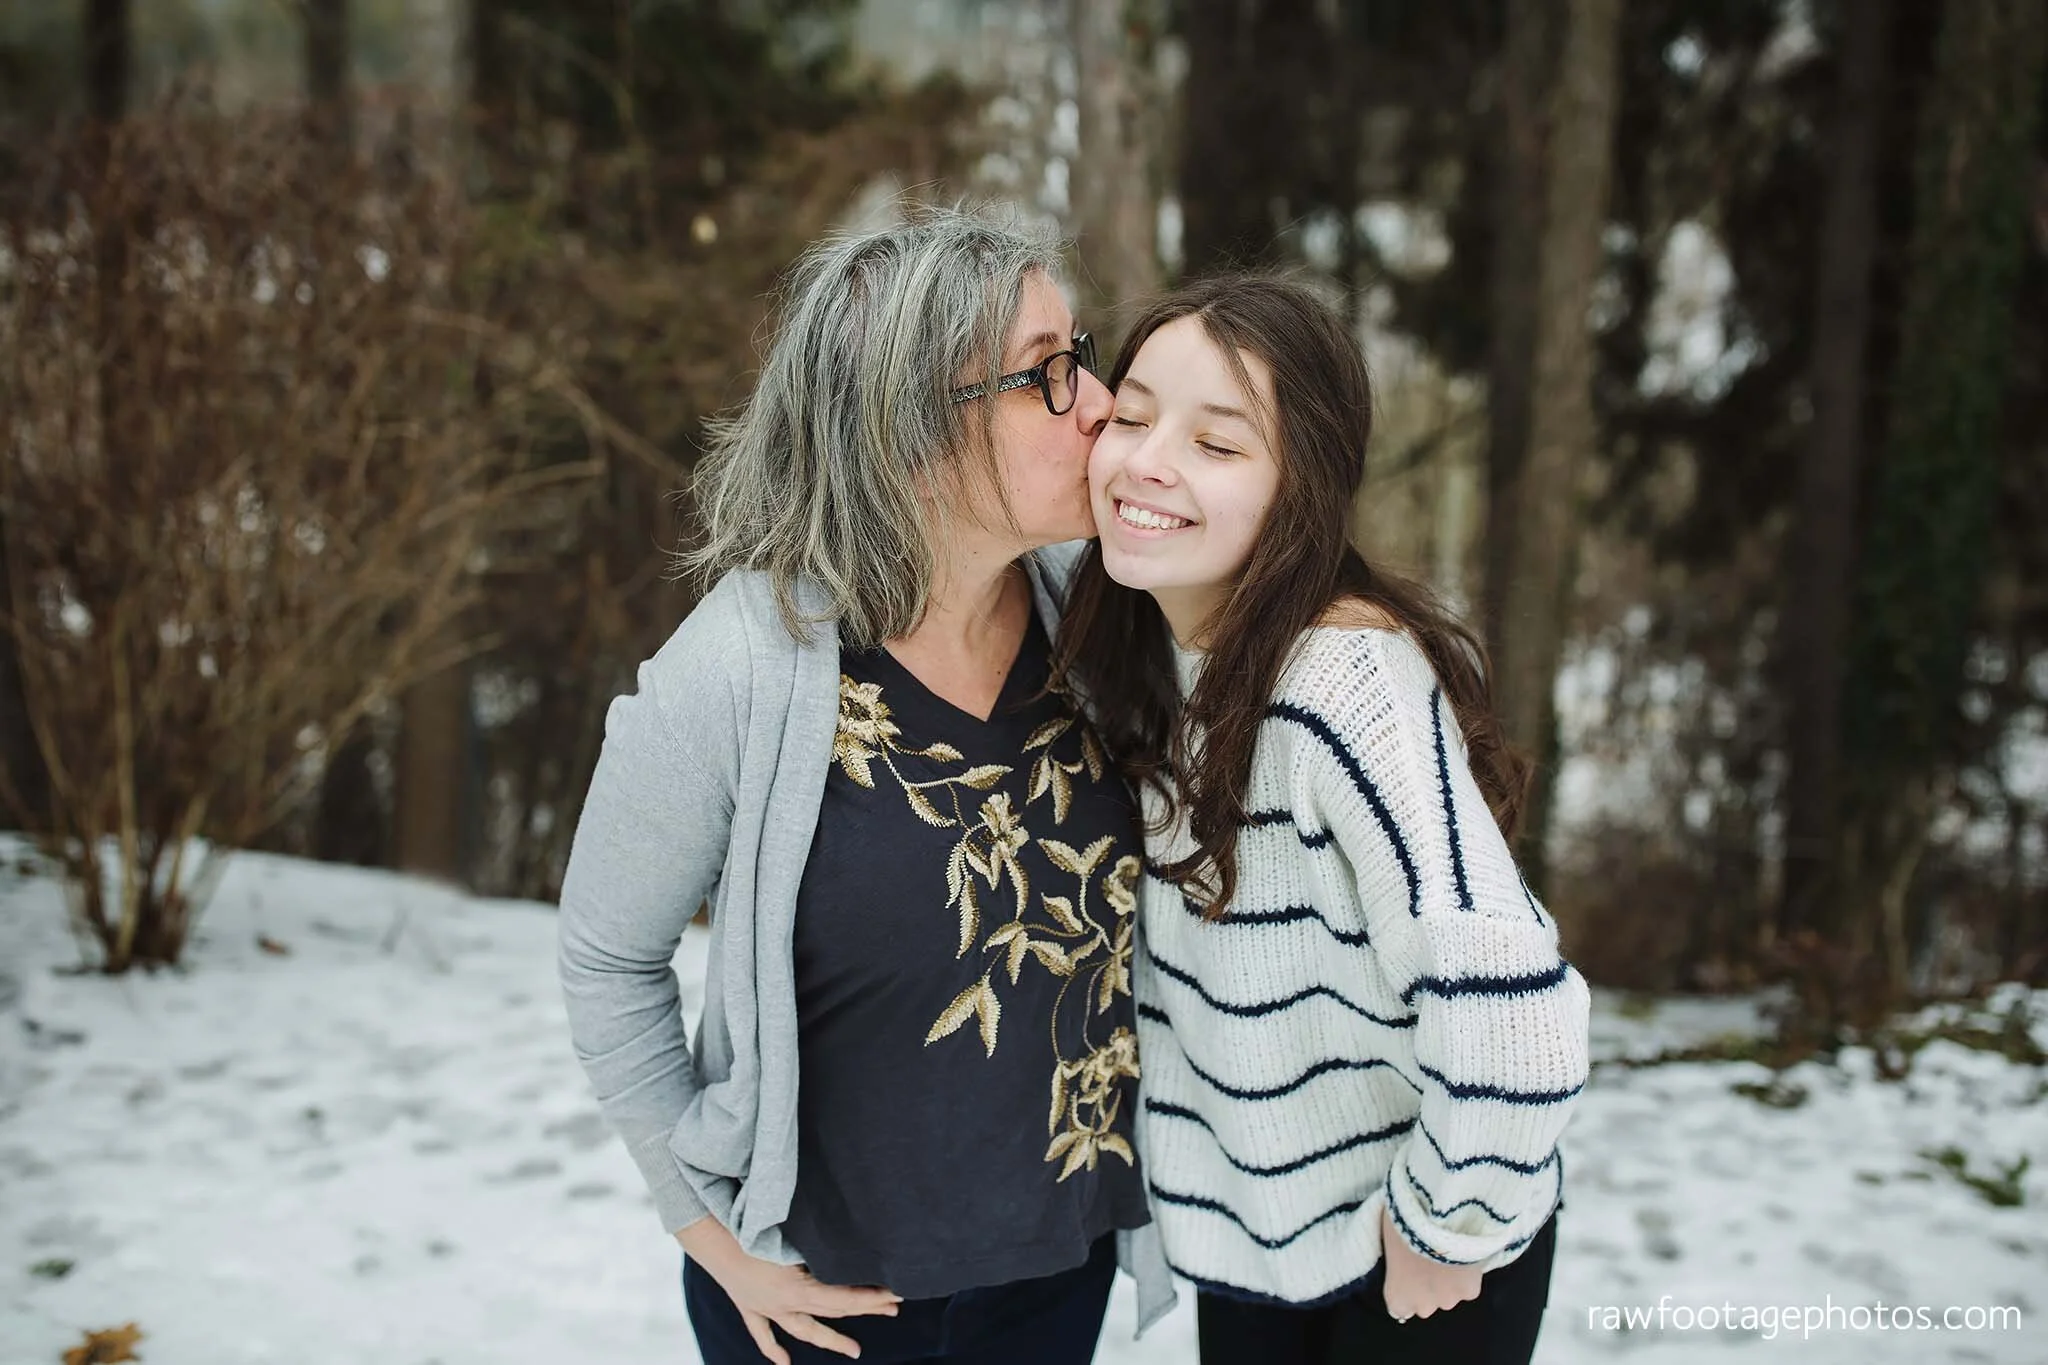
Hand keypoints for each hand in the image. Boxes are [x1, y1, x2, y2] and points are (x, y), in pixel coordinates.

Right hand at [677, 1216, 901, 1363]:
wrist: (712, 1238)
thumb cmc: (753, 1231)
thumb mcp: (791, 1240)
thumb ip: (819, 1249)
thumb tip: (852, 1248)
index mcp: (797, 1288)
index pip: (844, 1297)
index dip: (872, 1297)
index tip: (897, 1294)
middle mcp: (784, 1304)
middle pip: (833, 1311)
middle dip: (865, 1310)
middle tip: (894, 1309)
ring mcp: (766, 1309)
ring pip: (804, 1330)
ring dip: (831, 1340)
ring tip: (856, 1351)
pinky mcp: (749, 1307)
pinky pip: (763, 1334)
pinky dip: (774, 1350)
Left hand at [1379, 1206, 1481, 1322]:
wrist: (1439, 1221)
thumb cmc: (1402, 1227)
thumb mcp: (1388, 1240)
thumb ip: (1395, 1259)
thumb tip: (1398, 1254)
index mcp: (1397, 1297)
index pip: (1400, 1307)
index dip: (1406, 1291)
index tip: (1408, 1276)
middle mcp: (1423, 1306)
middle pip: (1426, 1304)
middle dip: (1428, 1288)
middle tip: (1429, 1262)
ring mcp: (1449, 1300)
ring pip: (1448, 1296)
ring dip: (1448, 1283)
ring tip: (1449, 1257)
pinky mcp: (1470, 1291)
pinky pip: (1467, 1287)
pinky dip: (1467, 1275)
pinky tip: (1464, 1257)